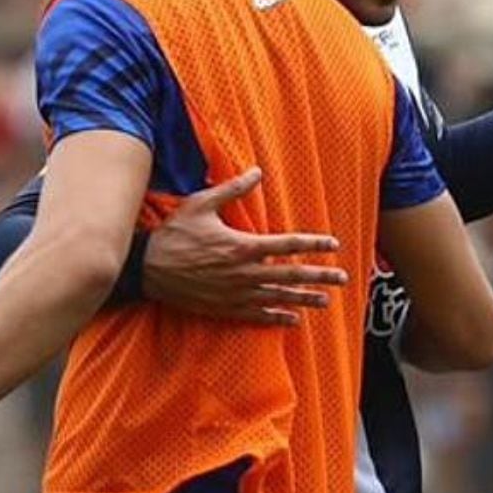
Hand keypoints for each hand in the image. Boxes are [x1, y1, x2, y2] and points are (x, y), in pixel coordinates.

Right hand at [143, 167, 347, 325]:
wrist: (149, 270)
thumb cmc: (174, 234)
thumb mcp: (201, 204)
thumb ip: (232, 190)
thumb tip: (257, 172)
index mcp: (243, 246)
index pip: (289, 244)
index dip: (314, 244)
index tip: (334, 244)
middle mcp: (245, 273)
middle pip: (292, 275)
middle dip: (320, 276)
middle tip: (343, 278)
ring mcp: (236, 294)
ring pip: (279, 298)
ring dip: (305, 299)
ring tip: (325, 301)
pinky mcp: (225, 308)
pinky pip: (257, 315)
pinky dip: (277, 318)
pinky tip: (293, 321)